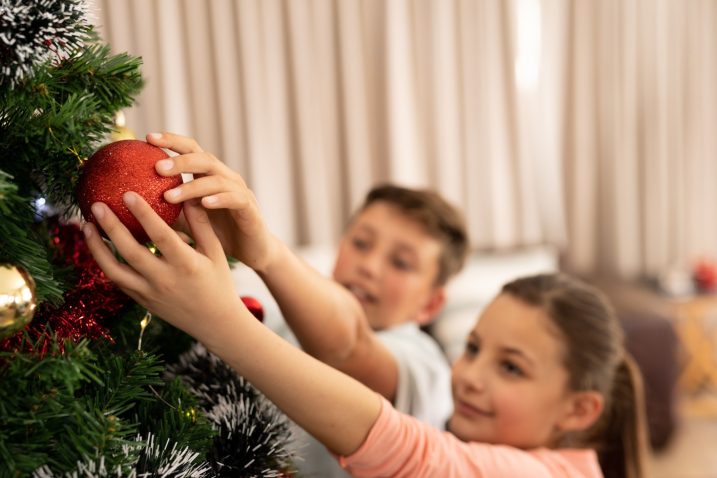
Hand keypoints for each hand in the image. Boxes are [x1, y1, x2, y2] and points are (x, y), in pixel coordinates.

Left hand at [83, 191, 247, 348]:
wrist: (214, 322)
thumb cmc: (218, 282)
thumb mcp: (215, 252)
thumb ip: (200, 224)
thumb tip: (187, 196)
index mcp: (186, 264)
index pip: (160, 235)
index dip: (142, 213)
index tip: (127, 194)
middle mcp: (165, 280)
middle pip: (130, 251)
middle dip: (110, 227)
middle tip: (96, 206)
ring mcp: (150, 293)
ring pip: (115, 270)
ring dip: (97, 247)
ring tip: (86, 226)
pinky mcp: (142, 301)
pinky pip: (118, 281)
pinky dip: (105, 262)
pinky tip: (98, 246)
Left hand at [147, 132, 277, 271]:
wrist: (254, 251)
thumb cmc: (219, 235)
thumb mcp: (189, 221)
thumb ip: (169, 210)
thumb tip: (132, 207)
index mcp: (209, 176)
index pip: (191, 150)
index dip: (172, 141)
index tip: (147, 138)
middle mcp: (225, 178)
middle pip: (204, 158)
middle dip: (180, 160)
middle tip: (157, 167)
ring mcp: (240, 191)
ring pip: (217, 179)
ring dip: (193, 185)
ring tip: (171, 195)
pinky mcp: (250, 208)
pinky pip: (235, 199)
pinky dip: (220, 199)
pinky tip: (204, 203)